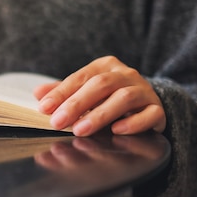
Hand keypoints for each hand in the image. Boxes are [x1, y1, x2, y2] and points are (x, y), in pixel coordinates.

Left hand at [34, 56, 165, 136]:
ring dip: (100, 114)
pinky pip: (150, 114)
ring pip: (124, 98)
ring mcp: (144, 90)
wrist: (146, 103)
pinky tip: (117, 130)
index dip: (61, 93)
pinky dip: (133, 122)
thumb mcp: (86, 91)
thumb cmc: (109, 97)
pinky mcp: (158, 109)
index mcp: (105, 66)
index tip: (44, 109)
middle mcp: (126, 74)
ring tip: (81, 130)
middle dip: (76, 104)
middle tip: (58, 122)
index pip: (80, 77)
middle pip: (100, 85)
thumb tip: (38, 94)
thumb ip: (63, 92)